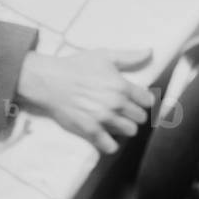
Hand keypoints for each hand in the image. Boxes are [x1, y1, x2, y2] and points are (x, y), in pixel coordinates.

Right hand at [15, 48, 153, 153]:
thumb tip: (151, 52)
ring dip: (124, 127)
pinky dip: (111, 144)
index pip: (148, 101)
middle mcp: (116, 103)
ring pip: (130, 131)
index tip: (136, 100)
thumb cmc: (76, 66)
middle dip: (134, 114)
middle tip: (125, 111)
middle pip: (140, 118)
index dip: (143, 100)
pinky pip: (111, 146)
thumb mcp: (104, 56)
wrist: (47, 79)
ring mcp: (104, 118)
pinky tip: (107, 137)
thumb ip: (130, 57)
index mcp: (122, 86)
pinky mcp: (90, 130)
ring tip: (116, 122)